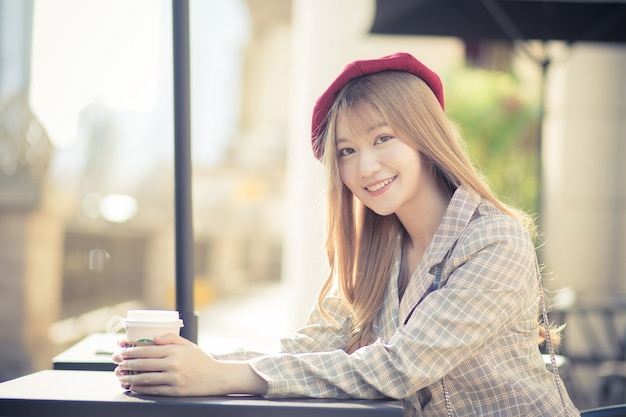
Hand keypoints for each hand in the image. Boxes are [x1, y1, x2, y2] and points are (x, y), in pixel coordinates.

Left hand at [113, 334, 267, 395]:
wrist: (218, 377)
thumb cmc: (202, 361)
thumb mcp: (188, 345)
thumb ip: (171, 339)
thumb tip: (153, 338)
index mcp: (175, 351)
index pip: (147, 349)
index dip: (131, 349)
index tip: (121, 350)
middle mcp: (173, 364)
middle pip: (143, 363)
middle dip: (126, 362)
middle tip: (117, 362)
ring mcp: (173, 378)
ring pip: (145, 378)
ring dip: (129, 377)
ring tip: (120, 376)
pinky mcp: (175, 391)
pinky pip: (153, 390)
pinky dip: (140, 388)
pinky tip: (133, 387)